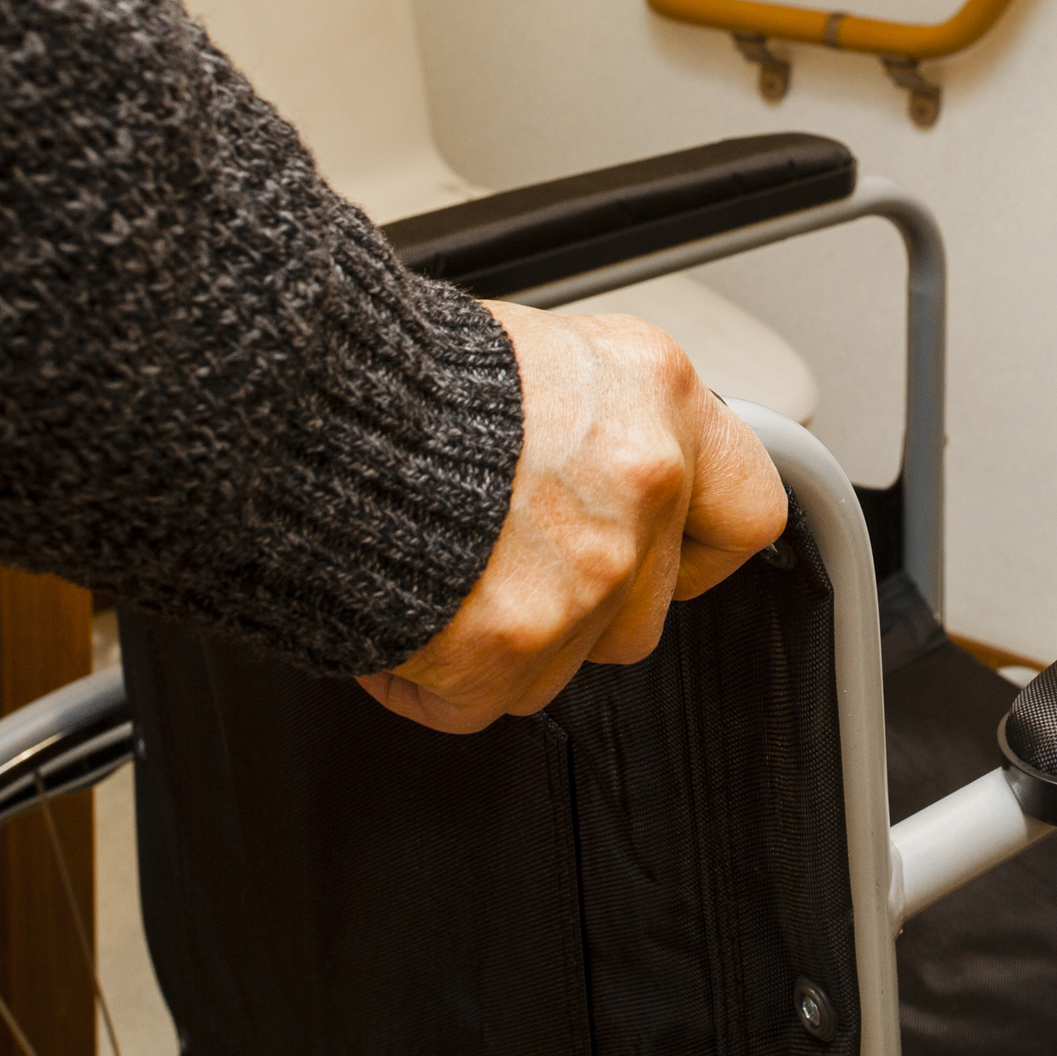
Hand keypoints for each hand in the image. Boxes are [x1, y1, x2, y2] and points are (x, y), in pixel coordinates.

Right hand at [355, 302, 788, 733]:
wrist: (307, 407)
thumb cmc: (405, 371)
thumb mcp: (536, 353)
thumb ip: (598, 424)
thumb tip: (600, 471)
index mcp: (658, 397)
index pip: (748, 509)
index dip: (701, 546)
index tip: (666, 551)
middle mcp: (641, 486)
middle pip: (645, 606)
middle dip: (578, 600)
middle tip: (502, 552)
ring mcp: (586, 575)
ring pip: (569, 661)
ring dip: (508, 638)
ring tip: (439, 568)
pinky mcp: (512, 649)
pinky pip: (487, 702)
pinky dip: (435, 680)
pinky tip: (398, 616)